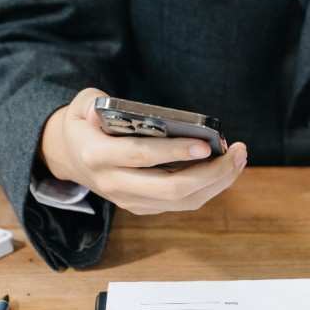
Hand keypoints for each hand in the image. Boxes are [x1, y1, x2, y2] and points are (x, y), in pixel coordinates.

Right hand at [38, 88, 246, 215]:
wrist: (71, 157)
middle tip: (236, 151)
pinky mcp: (143, 207)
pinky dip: (209, 188)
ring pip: (182, 201)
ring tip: (239, 158)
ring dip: (217, 182)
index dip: (175, 152)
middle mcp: (114, 184)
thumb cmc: (85, 125)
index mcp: (97, 155)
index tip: (205, 144)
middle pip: (170, 188)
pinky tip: (225, 168)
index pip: (141, 156)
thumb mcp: (81, 105)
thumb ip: (95, 102)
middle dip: (210, 173)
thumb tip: (123, 112)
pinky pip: (182, 203)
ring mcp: (129, 200)